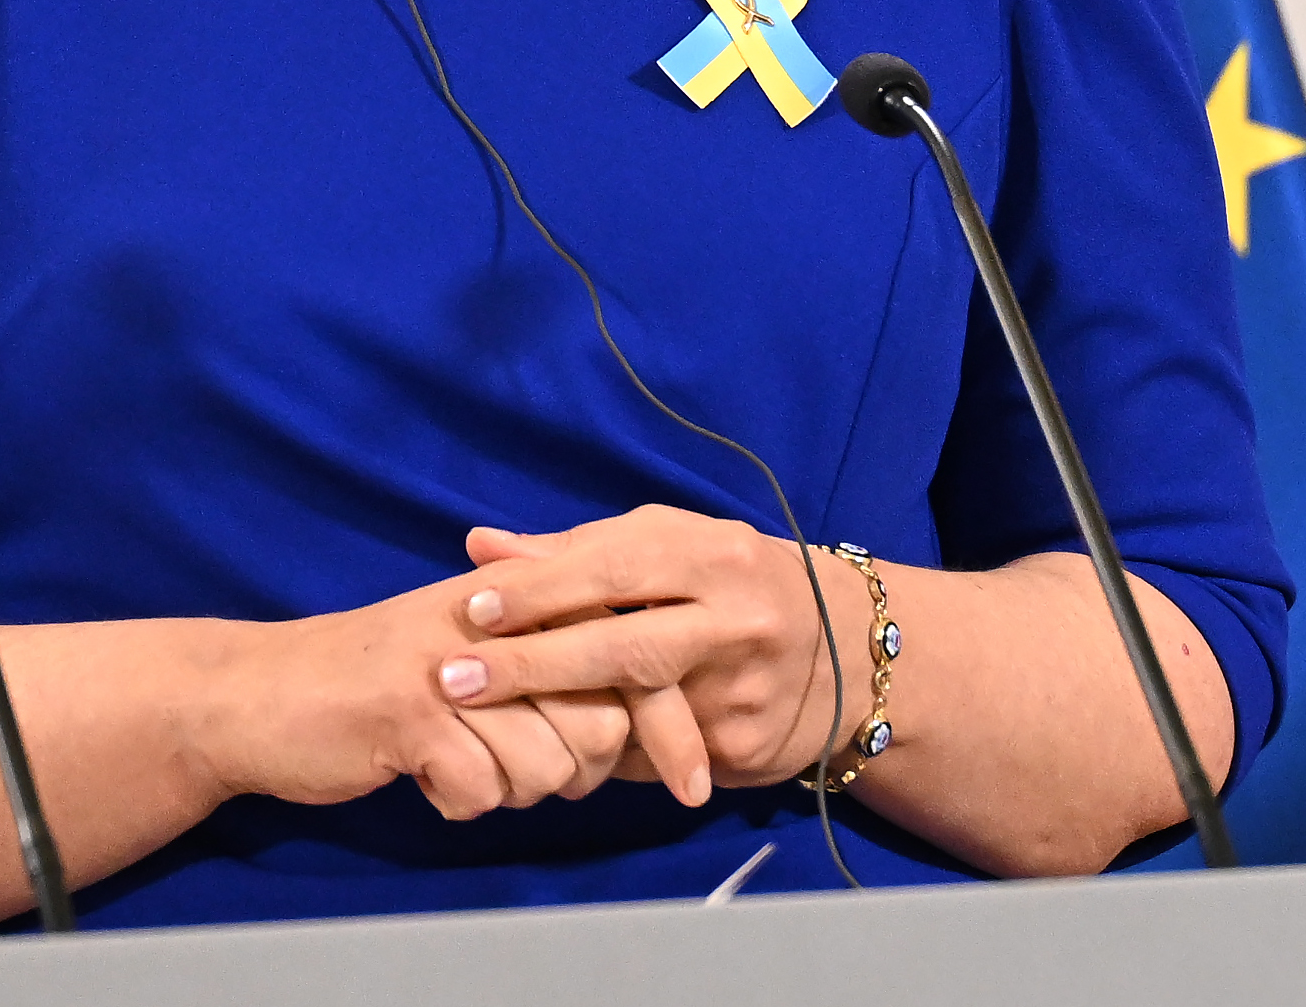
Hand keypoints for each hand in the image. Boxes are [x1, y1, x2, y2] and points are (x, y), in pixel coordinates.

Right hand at [201, 574, 633, 821]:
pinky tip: (427, 773)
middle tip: (520, 769)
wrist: (259, 691)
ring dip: (511, 789)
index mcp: (524, 595)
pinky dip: (458, 800)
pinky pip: (482, 791)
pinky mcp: (410, 714)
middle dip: (576, 774)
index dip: (672, 732)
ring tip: (466, 764)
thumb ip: (559, 658)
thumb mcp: (479, 647)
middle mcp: (497, 619)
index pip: (636, 659)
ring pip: (548, 766)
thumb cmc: (382, 678)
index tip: (694, 785)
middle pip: (602, 725)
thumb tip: (647, 717)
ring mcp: (452, 664)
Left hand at [442, 508, 867, 796]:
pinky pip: (661, 757)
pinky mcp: (748, 746)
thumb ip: (576, 551)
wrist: (851, 647)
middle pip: (625, 645)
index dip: (543, 588)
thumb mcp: (671, 546)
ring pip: (640, 712)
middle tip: (454, 678)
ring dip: (559, 722)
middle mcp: (736, 617)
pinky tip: (555, 759)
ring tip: (489, 731)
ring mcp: (745, 689)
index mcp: (713, 554)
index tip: (473, 607)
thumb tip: (481, 546)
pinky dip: (605, 757)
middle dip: (534, 664)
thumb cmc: (733, 580)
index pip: (617, 566)